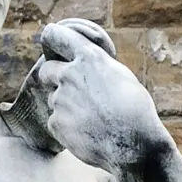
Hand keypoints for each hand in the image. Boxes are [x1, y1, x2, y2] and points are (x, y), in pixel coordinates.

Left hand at [38, 21, 165, 172]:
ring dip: (66, 107)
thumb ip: (96, 67)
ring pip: (54, 100)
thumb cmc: (135, 109)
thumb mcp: (120, 75)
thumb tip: (83, 64)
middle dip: (54, 79)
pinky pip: (56, 122)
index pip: (55, 36)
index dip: (52, 39)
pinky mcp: (56, 123)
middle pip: (46, 71)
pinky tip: (87, 133)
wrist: (134, 144)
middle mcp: (69, 75)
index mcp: (88, 57)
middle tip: (72, 92)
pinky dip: (67, 127)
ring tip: (92, 119)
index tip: (52, 44)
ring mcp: (60, 100)